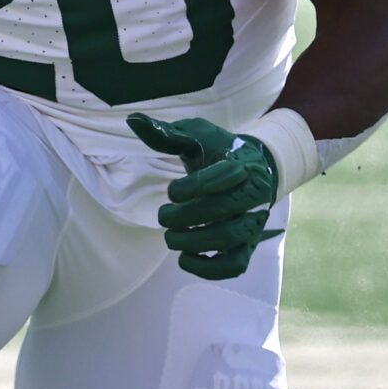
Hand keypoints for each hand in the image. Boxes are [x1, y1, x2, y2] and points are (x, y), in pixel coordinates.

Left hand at [127, 112, 282, 281]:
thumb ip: (167, 134)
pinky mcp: (248, 245)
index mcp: (243, 163)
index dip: (196, 186)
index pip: (226, 175)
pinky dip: (209, 269)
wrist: (253, 171)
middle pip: (225, 209)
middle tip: (164, 216)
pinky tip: (184, 258)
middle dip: (188, 216)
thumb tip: (132, 120)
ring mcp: (253, 221)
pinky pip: (235, 265)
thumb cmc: (218, 152)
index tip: (172, 191)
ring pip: (231, 238)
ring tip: (170, 237)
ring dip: (194, 242)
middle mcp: (255, 194)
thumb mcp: (196, 137)